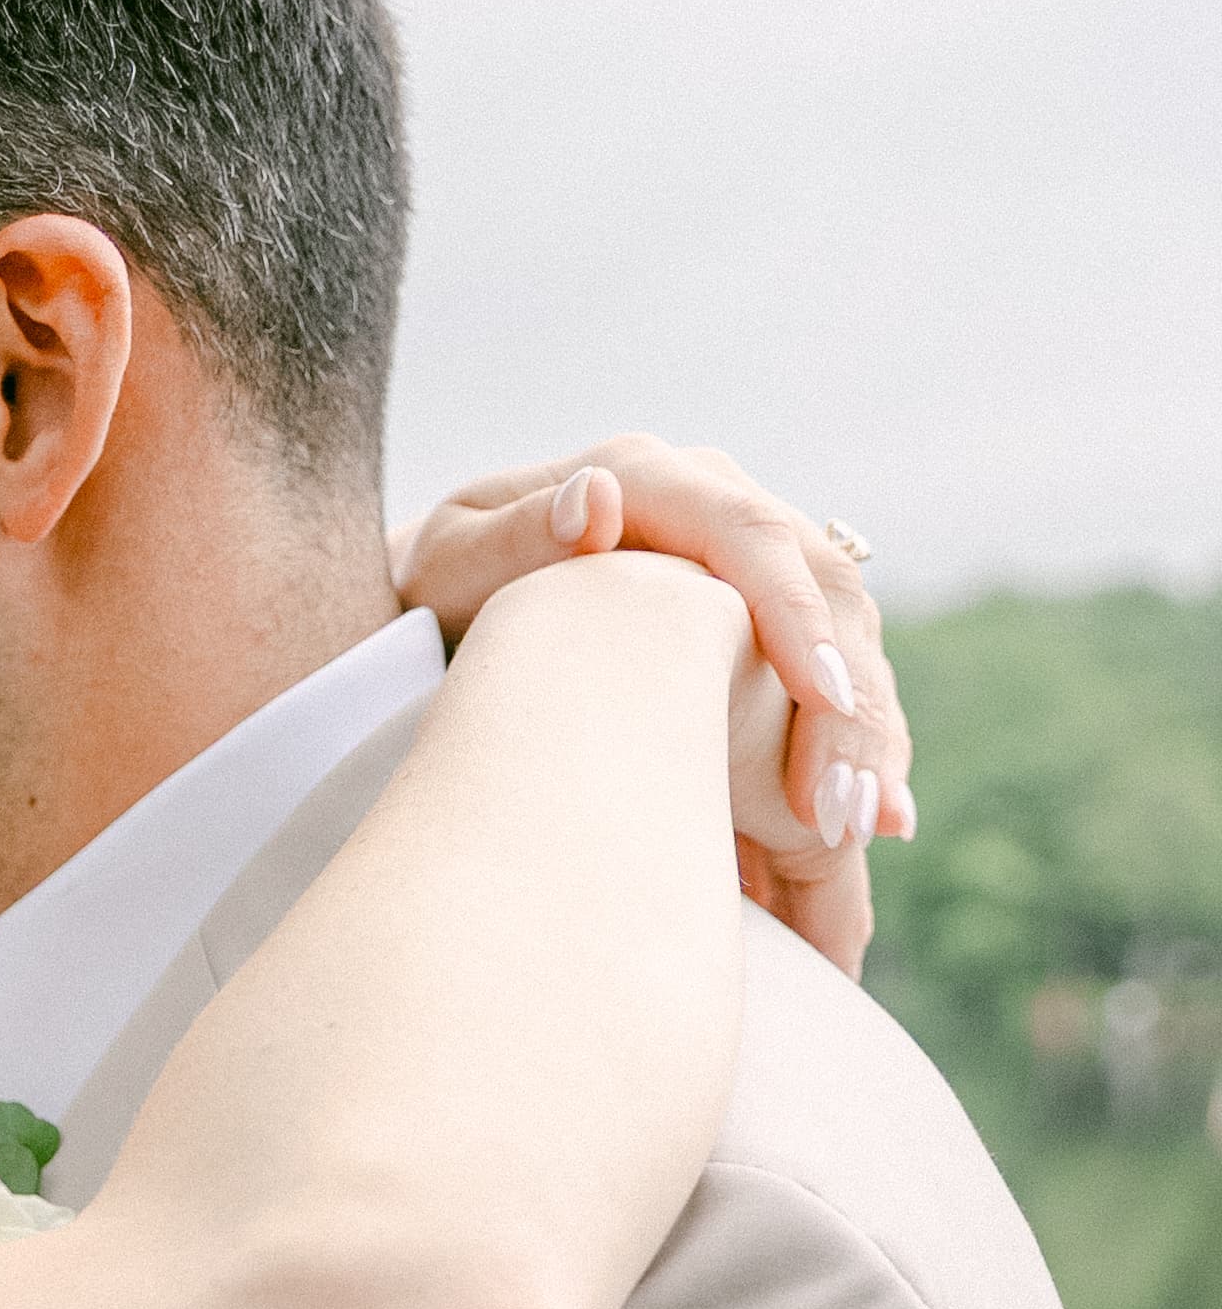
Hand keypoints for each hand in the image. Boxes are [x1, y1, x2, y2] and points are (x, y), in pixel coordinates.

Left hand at [395, 441, 909, 978]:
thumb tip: (595, 499)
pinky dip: (857, 753)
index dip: (797, 617)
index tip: (823, 696)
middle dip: (850, 701)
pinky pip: (836, 683)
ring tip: (872, 830)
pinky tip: (874, 828)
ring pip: (850, 639)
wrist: (446, 604)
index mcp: (651, 479)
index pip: (750, 536)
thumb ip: (513, 539)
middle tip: (848, 809)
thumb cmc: (433, 591)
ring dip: (868, 736)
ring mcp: (750, 565)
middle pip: (825, 591)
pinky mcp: (764, 626)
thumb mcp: (450, 566)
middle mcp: (718, 509)